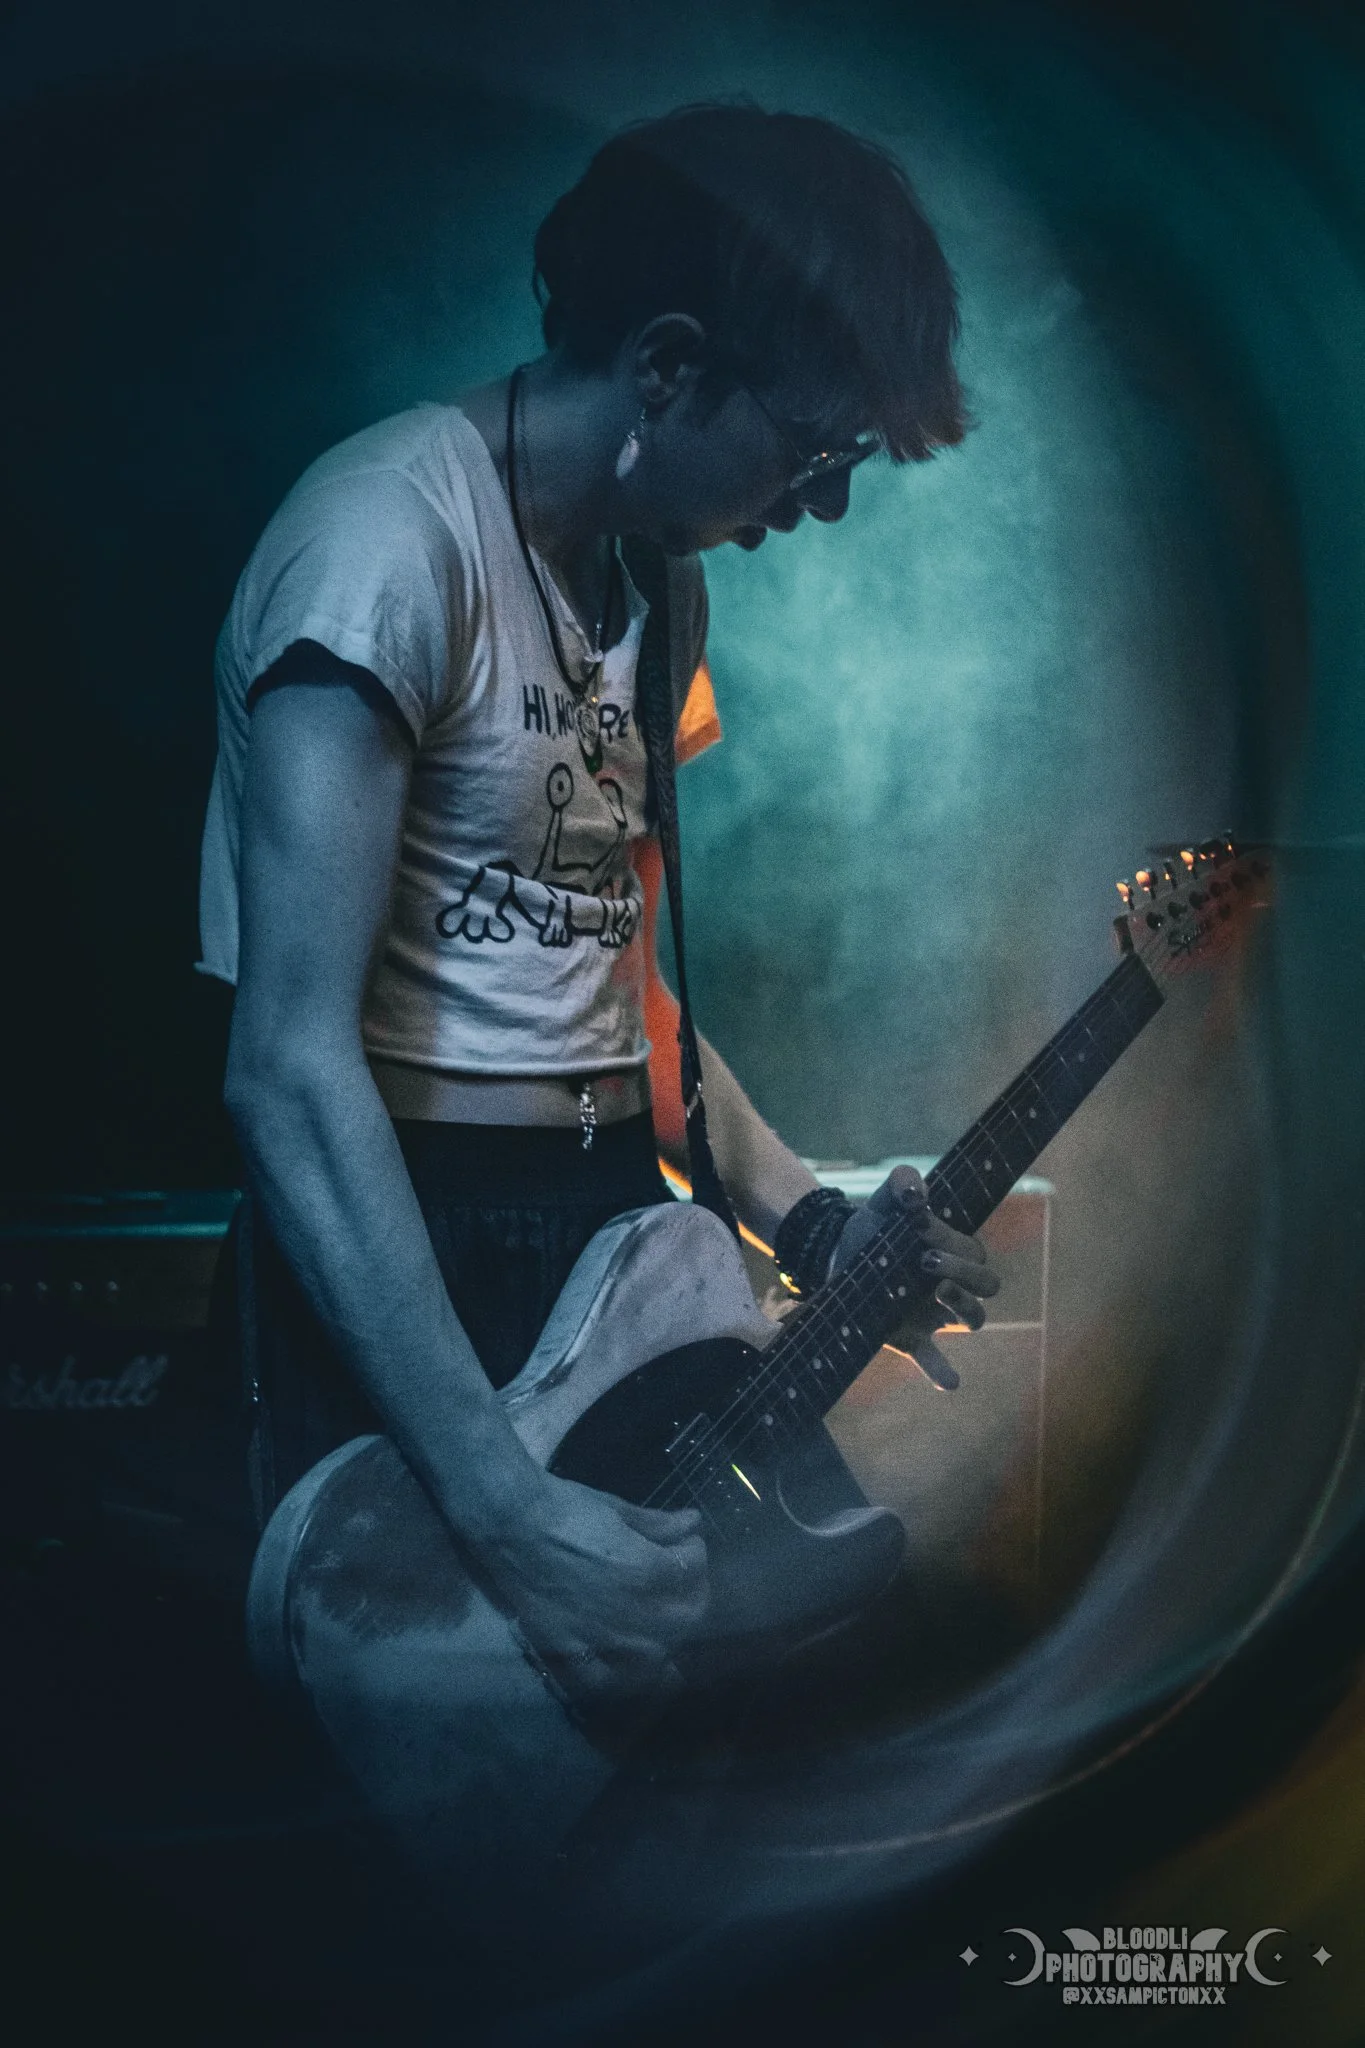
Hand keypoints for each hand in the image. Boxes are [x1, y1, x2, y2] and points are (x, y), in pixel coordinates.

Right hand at [488, 1474, 708, 1701]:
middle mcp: (630, 1613)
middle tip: (680, 1581)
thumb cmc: (565, 1507)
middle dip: (692, 1595)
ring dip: (667, 1637)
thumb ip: (659, 1524)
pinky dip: (622, 1676)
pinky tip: (628, 1660)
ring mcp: (599, 1638)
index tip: (687, 1544)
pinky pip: (604, 1680)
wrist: (509, 1522)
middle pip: (686, 1619)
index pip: (692, 1571)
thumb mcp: (617, 1509)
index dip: (695, 1553)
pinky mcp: (569, 1651)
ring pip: (655, 1656)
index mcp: (646, 1571)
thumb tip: (693, 1523)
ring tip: (660, 1619)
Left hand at [829, 1164, 998, 1389]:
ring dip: (963, 1306)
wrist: (837, 1254)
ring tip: (937, 1292)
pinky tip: (949, 1382)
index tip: (917, 1225)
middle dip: (963, 1271)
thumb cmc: (874, 1225)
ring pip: (974, 1318)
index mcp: (955, 1252)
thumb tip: (916, 1194)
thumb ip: (903, 1181)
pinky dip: (943, 1371)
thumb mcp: (884, 1198)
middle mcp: (953, 1285)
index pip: (972, 1249)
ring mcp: (934, 1315)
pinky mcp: (910, 1338)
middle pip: (986, 1284)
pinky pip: (933, 1359)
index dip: (951, 1239)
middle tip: (925, 1262)